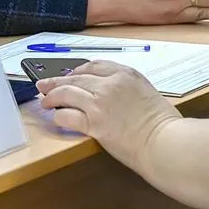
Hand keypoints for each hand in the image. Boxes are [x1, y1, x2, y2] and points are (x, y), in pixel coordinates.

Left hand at [36, 60, 180, 173]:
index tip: (70, 76)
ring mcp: (100, 103)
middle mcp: (110, 84)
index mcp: (125, 74)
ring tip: (44, 101)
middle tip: (44, 85)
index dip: (77, 71)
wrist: (165, 142)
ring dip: (52, 97)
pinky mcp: (94, 123)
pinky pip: (67, 116)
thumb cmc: (163, 123)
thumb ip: (126, 88)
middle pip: (76, 77)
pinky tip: (57, 118)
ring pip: (66, 93)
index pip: (94, 66)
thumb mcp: (147, 92)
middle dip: (56, 81)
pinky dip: (59, 116)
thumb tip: (110, 94)